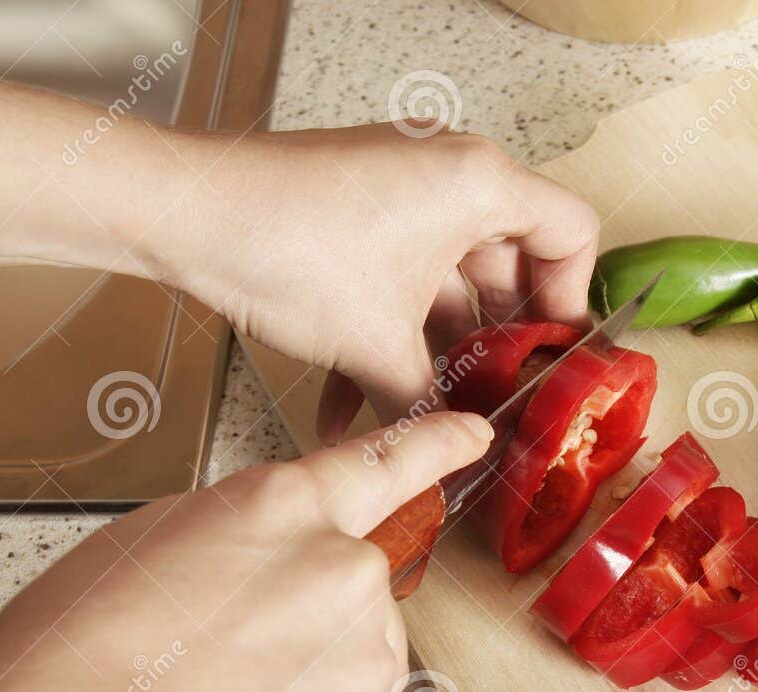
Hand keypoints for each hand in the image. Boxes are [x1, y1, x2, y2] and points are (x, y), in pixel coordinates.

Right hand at [0, 410, 490, 691]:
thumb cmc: (77, 656)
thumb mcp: (149, 546)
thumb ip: (236, 543)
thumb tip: (257, 571)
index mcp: (283, 509)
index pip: (383, 462)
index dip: (434, 447)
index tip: (473, 433)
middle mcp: (343, 573)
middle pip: (353, 594)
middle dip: (305, 626)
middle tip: (222, 666)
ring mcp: (363, 659)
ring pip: (352, 671)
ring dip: (304, 689)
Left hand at [160, 124, 599, 442]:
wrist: (186, 215)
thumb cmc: (285, 244)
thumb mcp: (376, 345)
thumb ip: (430, 402)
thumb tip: (454, 447)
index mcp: (480, 186)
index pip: (571, 233)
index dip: (570, 304)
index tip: (550, 359)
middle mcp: (449, 178)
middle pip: (509, 267)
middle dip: (494, 346)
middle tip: (491, 401)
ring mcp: (402, 193)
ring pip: (446, 285)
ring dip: (432, 354)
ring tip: (423, 415)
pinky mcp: (359, 214)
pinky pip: (397, 281)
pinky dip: (385, 337)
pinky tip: (351, 407)